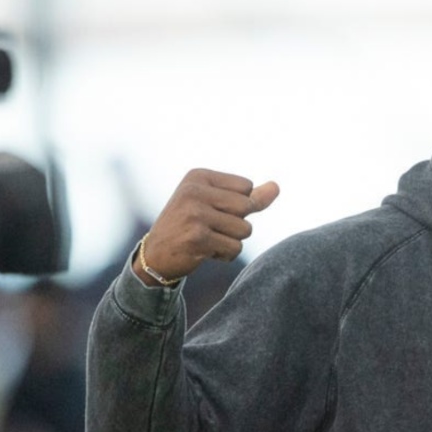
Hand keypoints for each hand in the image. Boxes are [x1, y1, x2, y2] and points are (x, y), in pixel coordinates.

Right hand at [134, 169, 279, 285]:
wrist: (155, 256)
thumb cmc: (190, 225)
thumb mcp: (215, 203)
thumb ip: (248, 196)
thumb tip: (276, 187)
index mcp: (198, 176)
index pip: (247, 186)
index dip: (238, 204)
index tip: (211, 210)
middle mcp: (194, 191)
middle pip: (248, 205)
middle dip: (237, 222)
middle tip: (210, 227)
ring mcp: (195, 214)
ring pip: (245, 229)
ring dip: (231, 240)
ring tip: (207, 239)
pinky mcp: (198, 238)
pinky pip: (235, 248)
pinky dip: (225, 255)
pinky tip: (205, 252)